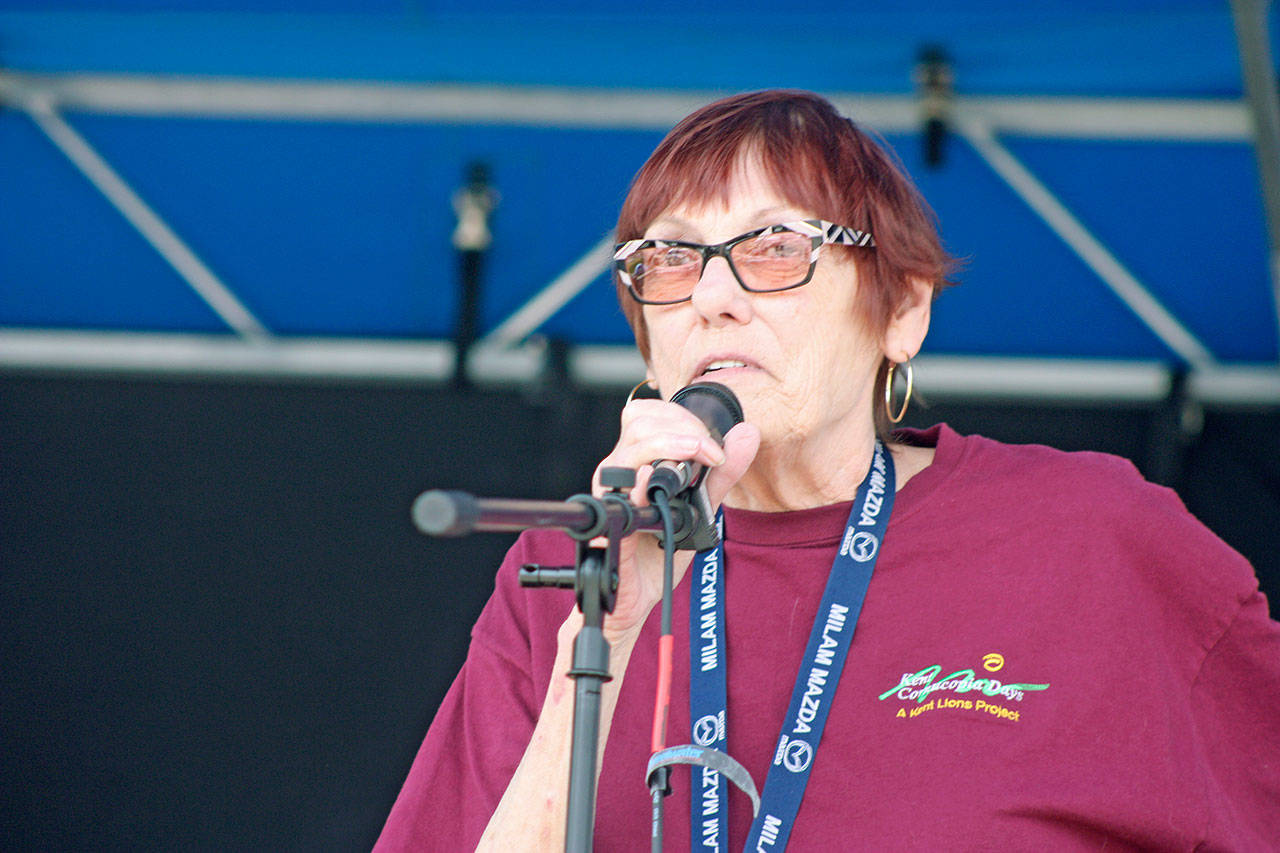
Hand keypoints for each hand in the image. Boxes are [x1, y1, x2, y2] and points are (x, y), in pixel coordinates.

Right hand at [590, 397, 759, 644]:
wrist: (638, 597)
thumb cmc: (661, 549)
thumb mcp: (699, 505)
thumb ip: (721, 473)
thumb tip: (747, 433)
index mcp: (634, 462)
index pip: (649, 414)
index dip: (683, 418)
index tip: (714, 446)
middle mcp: (618, 474)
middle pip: (639, 422)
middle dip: (683, 429)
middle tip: (710, 453)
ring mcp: (612, 499)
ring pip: (629, 450)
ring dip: (668, 446)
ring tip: (697, 459)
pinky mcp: (610, 529)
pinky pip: (619, 501)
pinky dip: (637, 486)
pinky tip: (652, 480)